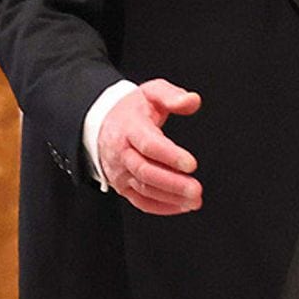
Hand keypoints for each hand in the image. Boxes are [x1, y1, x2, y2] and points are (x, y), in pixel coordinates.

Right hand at [97, 79, 202, 214]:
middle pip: (145, 172)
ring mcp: (121, 172)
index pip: (149, 144)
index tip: (191, 164)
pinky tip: (181, 206)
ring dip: (169, 198)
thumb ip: (172, 95)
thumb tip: (192, 100)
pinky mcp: (123, 186)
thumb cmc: (133, 109)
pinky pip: (140, 201)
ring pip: (143, 189)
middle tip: (196, 189)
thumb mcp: (151, 92)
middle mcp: (122, 153)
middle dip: (172, 183)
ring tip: (194, 200)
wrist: (102, 124)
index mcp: (130, 128)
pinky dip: (160, 207)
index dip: (170, 156)